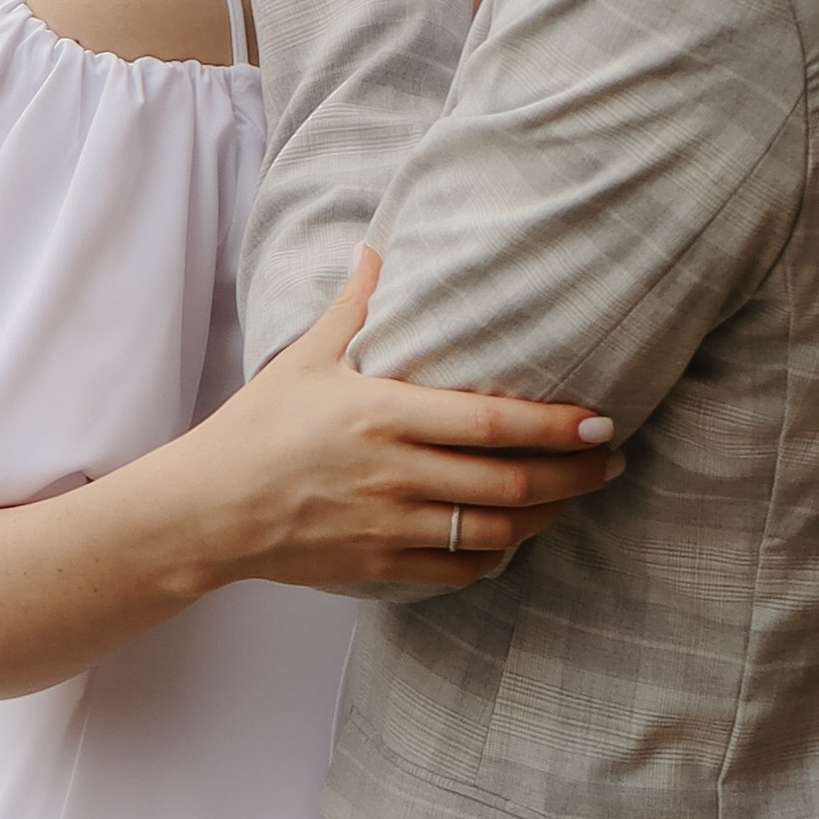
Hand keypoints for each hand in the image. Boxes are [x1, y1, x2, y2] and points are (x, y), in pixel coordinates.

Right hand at [180, 246, 621, 592]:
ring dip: (549, 518)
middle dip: (575, 476)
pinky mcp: (380, 564)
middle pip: (512, 483)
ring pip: (496, 531)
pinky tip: (515, 538)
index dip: (557, 427)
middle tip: (611, 460)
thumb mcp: (305, 358)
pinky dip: (498, 557)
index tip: (601, 420)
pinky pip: (459, 570)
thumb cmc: (257, 427)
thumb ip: (354, 306)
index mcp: (383, 414)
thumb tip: (375, 248)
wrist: (207, 509)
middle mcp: (395, 474)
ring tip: (576, 496)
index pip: (493, 424)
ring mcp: (390, 526)